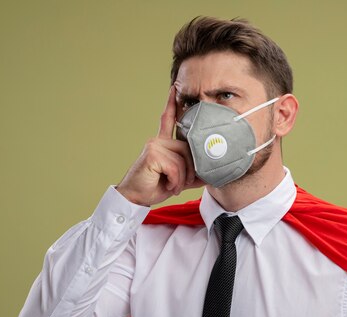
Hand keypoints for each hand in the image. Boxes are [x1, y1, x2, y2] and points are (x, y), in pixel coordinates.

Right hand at [115, 87, 203, 205]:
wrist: (136, 198)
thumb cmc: (154, 187)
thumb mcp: (178, 179)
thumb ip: (192, 172)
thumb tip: (211, 173)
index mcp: (162, 143)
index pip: (167, 120)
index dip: (171, 104)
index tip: (174, 88)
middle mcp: (157, 141)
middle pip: (187, 148)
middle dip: (189, 170)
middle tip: (181, 184)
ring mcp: (154, 145)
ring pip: (183, 159)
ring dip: (182, 178)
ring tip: (172, 186)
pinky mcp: (153, 154)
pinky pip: (176, 167)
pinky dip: (175, 180)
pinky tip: (167, 186)